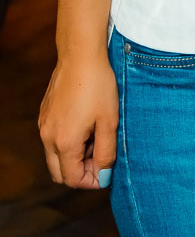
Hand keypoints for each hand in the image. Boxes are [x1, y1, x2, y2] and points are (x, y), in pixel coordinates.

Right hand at [39, 52, 117, 188]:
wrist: (80, 55)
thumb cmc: (98, 86)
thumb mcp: (109, 122)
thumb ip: (106, 153)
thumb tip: (103, 176)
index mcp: (64, 143)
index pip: (73, 179)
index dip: (92, 181)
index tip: (107, 170)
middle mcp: (48, 137)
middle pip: (60, 173)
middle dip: (80, 172)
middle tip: (101, 155)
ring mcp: (43, 125)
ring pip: (55, 157)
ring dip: (74, 156)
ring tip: (96, 135)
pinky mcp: (44, 114)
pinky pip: (52, 139)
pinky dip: (67, 141)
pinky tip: (86, 123)